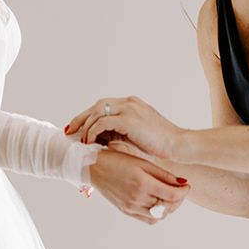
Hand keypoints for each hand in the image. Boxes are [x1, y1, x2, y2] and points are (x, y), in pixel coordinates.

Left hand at [67, 96, 184, 162]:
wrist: (178, 145)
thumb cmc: (160, 145)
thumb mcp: (136, 136)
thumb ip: (119, 133)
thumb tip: (101, 141)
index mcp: (131, 104)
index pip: (103, 106)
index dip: (88, 116)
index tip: (77, 128)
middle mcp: (129, 103)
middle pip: (97, 106)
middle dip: (81, 119)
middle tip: (70, 131)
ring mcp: (129, 108)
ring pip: (97, 112)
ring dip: (86, 126)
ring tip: (81, 140)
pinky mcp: (129, 119)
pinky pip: (102, 122)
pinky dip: (93, 131)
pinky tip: (91, 142)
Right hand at [87, 149, 189, 224]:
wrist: (94, 167)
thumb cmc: (118, 159)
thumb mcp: (142, 162)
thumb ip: (163, 175)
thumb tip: (183, 183)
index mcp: (142, 183)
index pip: (172, 195)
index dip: (184, 192)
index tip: (187, 185)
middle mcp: (137, 198)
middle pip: (167, 207)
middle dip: (178, 199)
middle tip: (179, 190)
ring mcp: (131, 207)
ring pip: (159, 216)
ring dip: (167, 208)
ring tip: (167, 196)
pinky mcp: (126, 211)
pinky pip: (148, 220)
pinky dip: (156, 214)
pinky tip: (155, 202)